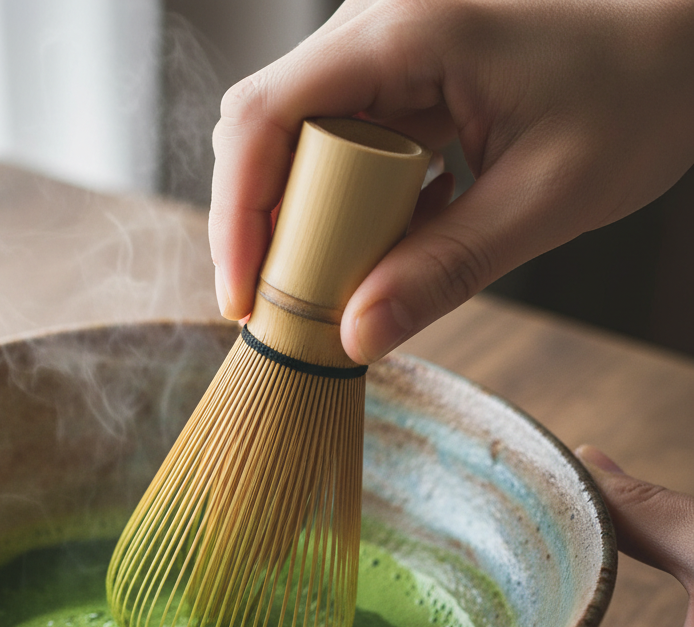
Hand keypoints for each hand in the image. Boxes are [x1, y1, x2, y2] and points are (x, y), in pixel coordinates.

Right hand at [209, 0, 693, 362]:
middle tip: (293, 307)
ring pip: (293, 142)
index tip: (243, 299)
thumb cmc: (640, 89)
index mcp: (407, 32)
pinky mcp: (394, 73)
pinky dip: (342, 207)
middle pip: (265, 134)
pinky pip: (336, 143)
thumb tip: (354, 338)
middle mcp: (375, 26)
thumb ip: (446, 270)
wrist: (683, 35)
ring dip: (304, 223)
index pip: (266, 119)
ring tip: (341, 282)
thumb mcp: (548, 197)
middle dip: (265, 228)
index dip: (236, 216)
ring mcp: (381, 47)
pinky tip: (388, 239)